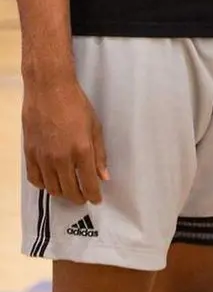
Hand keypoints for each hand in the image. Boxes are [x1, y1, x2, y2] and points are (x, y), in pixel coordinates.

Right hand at [23, 76, 108, 203]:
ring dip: (62, 193)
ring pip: (52, 188)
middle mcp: (61, 159)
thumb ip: (99, 154)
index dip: (93, 195)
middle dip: (79, 197)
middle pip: (69, 190)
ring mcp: (43, 158)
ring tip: (70, 190)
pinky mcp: (29, 154)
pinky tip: (51, 182)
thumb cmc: (77, 105)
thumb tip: (104, 176)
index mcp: (81, 150)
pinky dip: (44, 185)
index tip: (97, 199)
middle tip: (85, 197)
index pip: (88, 183)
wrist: (49, 91)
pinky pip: (35, 179)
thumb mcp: (95, 127)